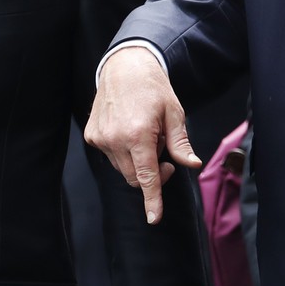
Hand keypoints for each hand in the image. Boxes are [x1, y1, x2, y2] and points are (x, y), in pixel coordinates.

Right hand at [86, 46, 200, 223]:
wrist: (123, 66)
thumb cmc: (153, 88)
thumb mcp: (174, 113)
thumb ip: (181, 143)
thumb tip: (192, 165)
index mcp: (138, 134)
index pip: (147, 176)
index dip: (152, 200)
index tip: (153, 219)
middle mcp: (115, 139)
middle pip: (135, 177)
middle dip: (153, 174)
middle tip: (166, 156)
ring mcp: (100, 138)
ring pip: (123, 168)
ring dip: (137, 161)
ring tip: (146, 134)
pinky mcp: (92, 136)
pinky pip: (111, 156)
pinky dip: (123, 151)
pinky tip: (130, 130)